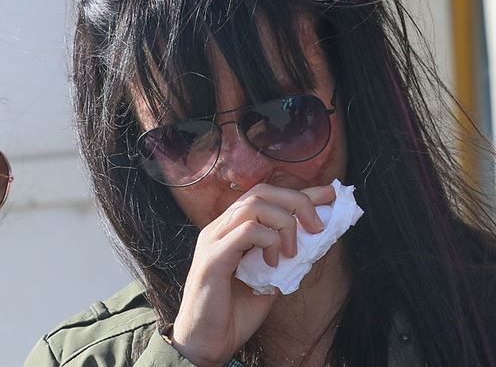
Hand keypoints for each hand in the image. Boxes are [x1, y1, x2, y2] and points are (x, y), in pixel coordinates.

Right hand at [169, 183, 335, 365]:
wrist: (206, 342)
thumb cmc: (233, 314)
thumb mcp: (269, 280)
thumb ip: (284, 258)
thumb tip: (314, 241)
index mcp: (231, 230)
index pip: (266, 197)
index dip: (300, 193)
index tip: (329, 195)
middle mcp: (220, 228)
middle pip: (261, 192)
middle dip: (298, 202)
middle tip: (318, 227)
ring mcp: (214, 239)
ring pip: (254, 205)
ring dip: (285, 223)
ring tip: (292, 251)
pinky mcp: (214, 257)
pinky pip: (247, 231)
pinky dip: (269, 241)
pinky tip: (273, 262)